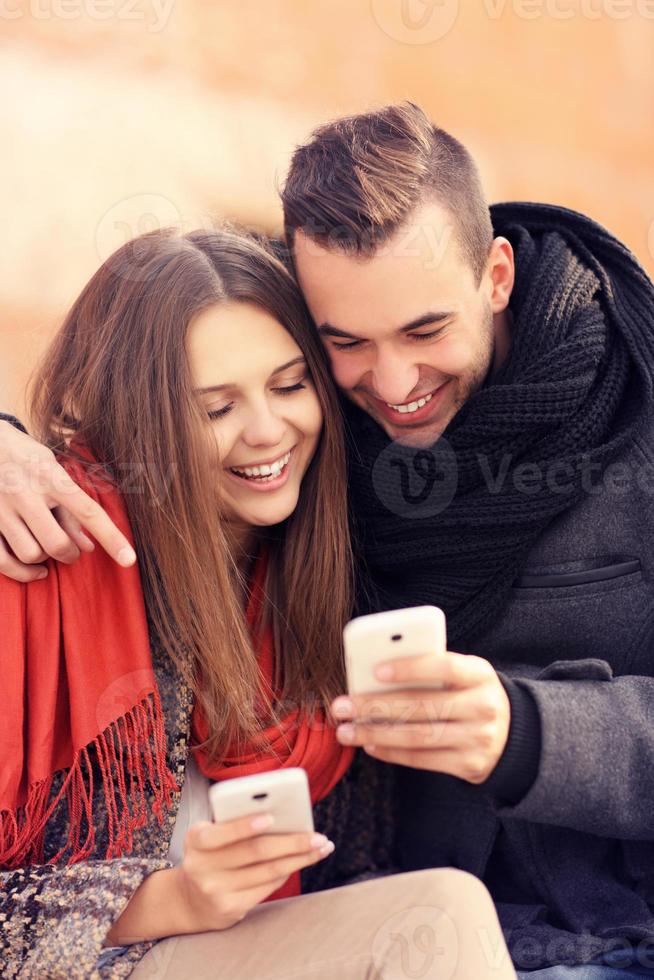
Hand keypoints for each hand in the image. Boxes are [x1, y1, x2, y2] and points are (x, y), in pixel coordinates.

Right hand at [0, 420, 135, 581]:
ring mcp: (0, 509)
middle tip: (72, 551)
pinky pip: (2, 561)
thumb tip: (89, 547)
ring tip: (47, 548)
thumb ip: (70, 508)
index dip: (112, 538)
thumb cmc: (24, 457)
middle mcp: (25, 493)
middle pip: (57, 543)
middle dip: (70, 554)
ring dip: (45, 560)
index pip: (88, 511)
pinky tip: (34, 570)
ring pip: (31, 554)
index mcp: (51, 477)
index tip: (129, 559)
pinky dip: (21, 572)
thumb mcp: (52, 470)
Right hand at [173, 813, 334, 931]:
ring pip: (268, 870)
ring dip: (300, 858)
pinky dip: (287, 871)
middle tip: (319, 836)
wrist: (190, 899)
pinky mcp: (230, 908)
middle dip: (293, 842)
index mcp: (196, 838)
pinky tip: (301, 862)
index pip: (221, 832)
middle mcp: (202, 866)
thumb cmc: (212, 854)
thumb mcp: (212, 835)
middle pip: (256, 851)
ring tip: (321, 848)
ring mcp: (215, 890)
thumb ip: (236, 823)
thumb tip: (284, 816)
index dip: (245, 826)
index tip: (271, 817)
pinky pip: (267, 887)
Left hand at [331, 651, 510, 783]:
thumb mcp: (464, 675)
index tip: (374, 670)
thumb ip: (430, 671)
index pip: (444, 666)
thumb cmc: (471, 695)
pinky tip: (371, 746)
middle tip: (341, 706)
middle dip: (375, 706)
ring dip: (376, 734)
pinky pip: (423, 759)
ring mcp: (478, 739)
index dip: (410, 668)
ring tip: (347, 731)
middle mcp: (483, 706)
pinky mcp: (470, 766)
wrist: (513, 735)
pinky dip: (392, 753)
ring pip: (418, 736)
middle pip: (422, 706)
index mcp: (480, 674)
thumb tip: (373, 677)